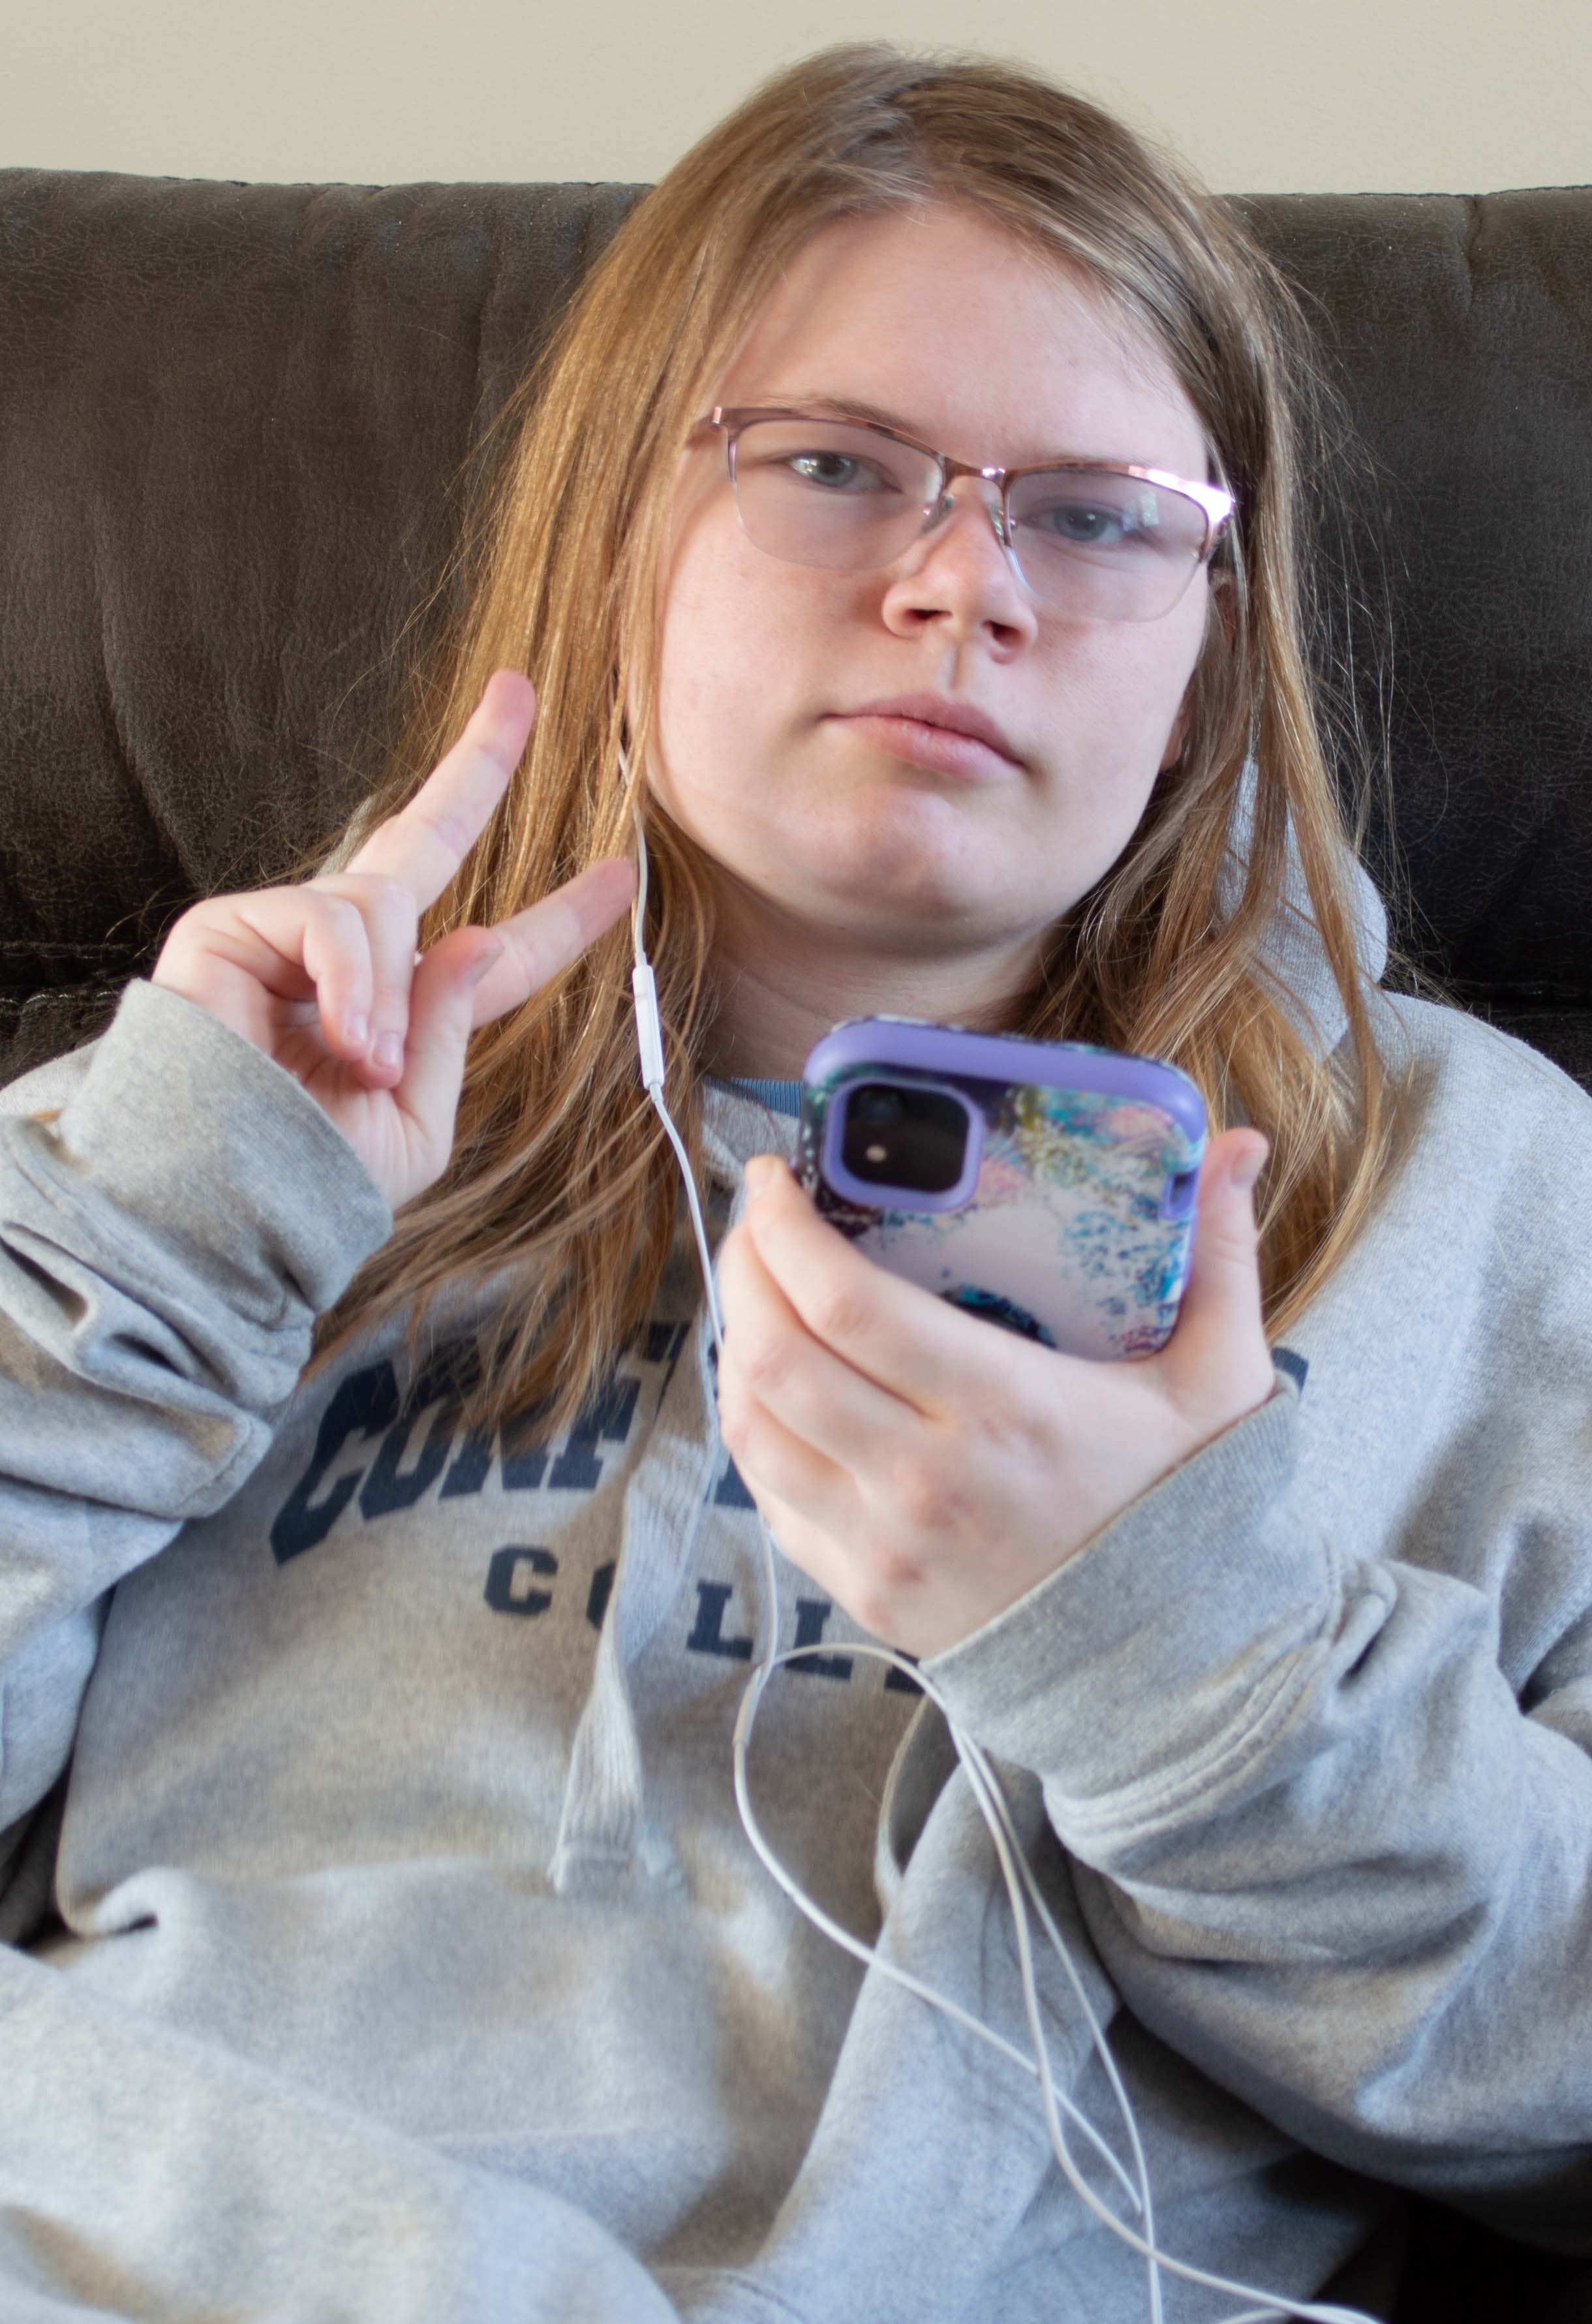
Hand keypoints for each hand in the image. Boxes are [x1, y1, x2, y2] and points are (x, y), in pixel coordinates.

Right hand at [150, 670, 635, 1211]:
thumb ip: (451, 1031)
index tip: (621, 876)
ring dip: (385, 994)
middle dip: (478, 766)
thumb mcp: (416, 1123)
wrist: (224, 1201)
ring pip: (382, 904)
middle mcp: (354, 959)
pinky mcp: (234, 925)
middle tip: (520, 692)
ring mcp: (292, 934)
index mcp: (409, 1014)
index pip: (497, 955)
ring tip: (365, 1063)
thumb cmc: (312, 1179)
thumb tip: (472, 934)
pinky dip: (351, 984)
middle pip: (424, 839)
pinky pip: (332, 919)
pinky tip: (342, 1041)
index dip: (560, 917)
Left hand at [715, 1132, 1277, 1659]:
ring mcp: (882, 1544)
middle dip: (744, 1271)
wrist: (1173, 1667)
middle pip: (776, 1357)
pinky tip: (777, 1386)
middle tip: (758, 1222)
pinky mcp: (862, 1590)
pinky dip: (756, 1430)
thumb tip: (1245, 1145)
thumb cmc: (1184, 1505)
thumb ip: (1223, 1256)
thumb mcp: (1221, 1380)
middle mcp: (924, 1478)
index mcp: (1002, 1408)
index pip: (845, 1304)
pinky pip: (769, 1498)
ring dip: (737, 1347)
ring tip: (759, 1294)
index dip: (785, 1230)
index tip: (774, 1178)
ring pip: (752, 1428)